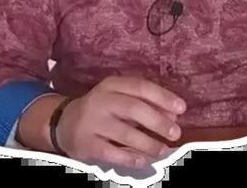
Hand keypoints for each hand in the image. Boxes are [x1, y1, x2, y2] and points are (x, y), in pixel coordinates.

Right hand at [55, 76, 185, 168]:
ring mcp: (92, 122)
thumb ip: (145, 104)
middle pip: (134, 109)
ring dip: (148, 143)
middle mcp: (101, 100)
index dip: (163, 97)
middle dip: (158, 121)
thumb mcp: (120, 99)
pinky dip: (130, 158)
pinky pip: (112, 153)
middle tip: (176, 133)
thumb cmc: (103, 109)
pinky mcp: (86, 144)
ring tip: (164, 150)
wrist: (64, 123)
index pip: (141, 87)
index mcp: (112, 84)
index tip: (182, 108)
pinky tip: (143, 160)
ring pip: (125, 133)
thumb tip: (174, 116)